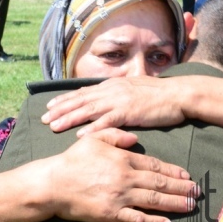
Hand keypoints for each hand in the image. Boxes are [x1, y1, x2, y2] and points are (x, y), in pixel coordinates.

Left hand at [42, 77, 185, 135]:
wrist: (179, 95)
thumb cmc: (159, 96)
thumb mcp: (134, 91)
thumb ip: (119, 95)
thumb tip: (106, 100)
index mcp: (112, 86)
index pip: (83, 92)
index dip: (65, 100)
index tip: (50, 106)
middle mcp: (112, 90)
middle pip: (80, 100)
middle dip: (60, 109)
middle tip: (43, 119)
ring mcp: (120, 100)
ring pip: (88, 110)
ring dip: (70, 118)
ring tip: (54, 126)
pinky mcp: (129, 112)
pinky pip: (107, 121)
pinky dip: (92, 128)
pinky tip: (80, 135)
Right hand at [46, 128, 198, 221]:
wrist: (52, 183)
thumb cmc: (72, 160)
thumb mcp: (94, 139)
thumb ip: (116, 135)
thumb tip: (136, 139)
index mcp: (123, 159)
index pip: (155, 165)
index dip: (173, 172)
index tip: (187, 176)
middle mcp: (126, 177)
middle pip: (160, 184)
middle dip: (181, 188)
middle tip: (197, 192)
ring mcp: (120, 197)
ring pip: (154, 201)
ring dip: (175, 204)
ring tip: (190, 206)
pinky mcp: (111, 214)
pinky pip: (137, 219)